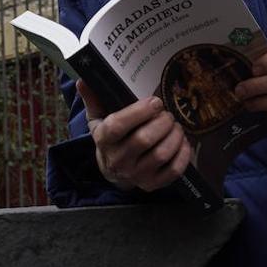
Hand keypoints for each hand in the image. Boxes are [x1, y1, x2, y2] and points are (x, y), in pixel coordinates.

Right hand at [77, 80, 191, 191]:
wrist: (112, 172)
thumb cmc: (108, 138)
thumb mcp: (97, 118)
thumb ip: (93, 98)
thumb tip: (83, 81)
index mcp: (104, 139)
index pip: (118, 125)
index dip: (139, 112)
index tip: (155, 101)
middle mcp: (118, 160)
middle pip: (144, 140)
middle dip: (162, 122)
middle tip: (167, 114)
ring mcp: (136, 174)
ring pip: (161, 154)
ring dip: (174, 135)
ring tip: (175, 125)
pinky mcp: (152, 185)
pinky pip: (173, 171)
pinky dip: (183, 154)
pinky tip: (182, 142)